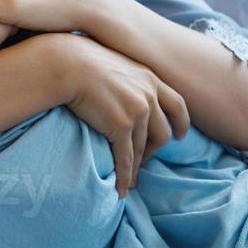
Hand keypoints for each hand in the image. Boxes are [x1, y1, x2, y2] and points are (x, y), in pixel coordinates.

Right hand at [51, 33, 190, 197]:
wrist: (66, 63)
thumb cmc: (80, 59)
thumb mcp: (113, 62)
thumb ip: (125, 76)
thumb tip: (118, 87)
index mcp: (149, 78)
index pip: (177, 104)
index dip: (181, 122)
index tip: (180, 135)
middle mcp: (149, 95)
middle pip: (162, 132)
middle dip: (154, 151)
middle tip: (144, 161)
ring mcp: (137, 111)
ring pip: (143, 149)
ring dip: (137, 167)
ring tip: (131, 180)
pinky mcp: (121, 126)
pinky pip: (126, 158)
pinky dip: (125, 176)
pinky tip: (122, 188)